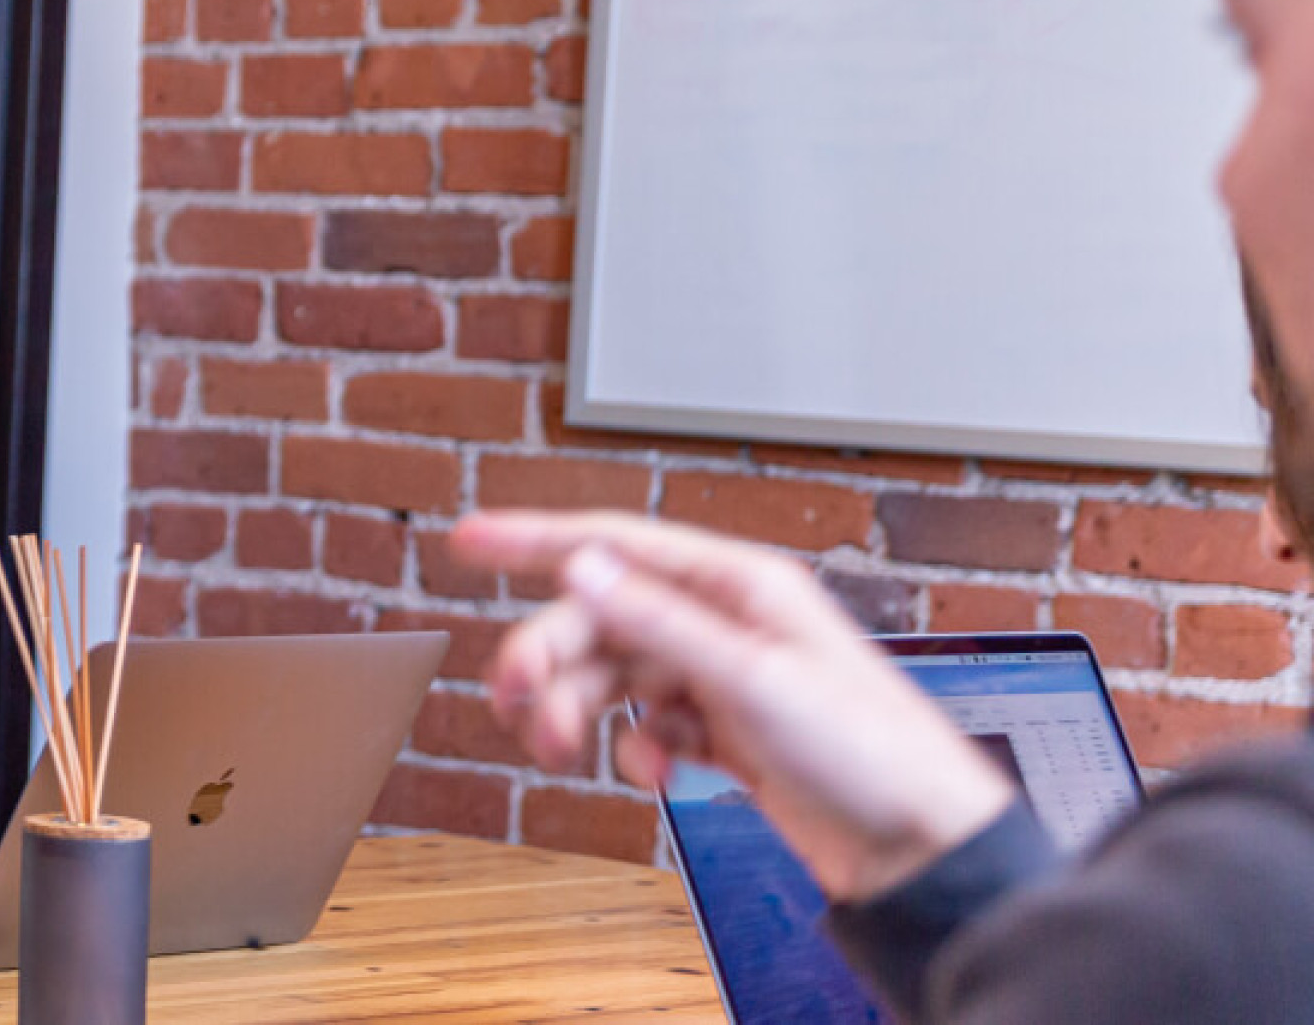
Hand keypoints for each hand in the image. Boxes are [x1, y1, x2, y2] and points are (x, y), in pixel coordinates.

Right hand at [455, 510, 1018, 899]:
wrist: (916, 845)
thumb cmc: (869, 754)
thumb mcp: (752, 679)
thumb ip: (659, 622)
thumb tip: (582, 567)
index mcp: (739, 587)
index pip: (616, 545)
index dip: (534, 540)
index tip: (467, 539)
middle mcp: (725, 623)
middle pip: (600, 619)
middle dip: (548, 660)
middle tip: (512, 703)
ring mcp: (722, 677)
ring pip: (614, 677)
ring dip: (578, 712)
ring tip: (562, 752)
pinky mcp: (723, 731)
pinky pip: (646, 726)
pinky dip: (634, 750)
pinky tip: (653, 773)